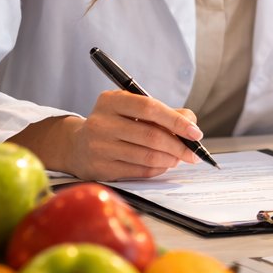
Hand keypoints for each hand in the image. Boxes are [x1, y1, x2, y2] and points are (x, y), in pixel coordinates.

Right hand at [11, 90, 202, 180]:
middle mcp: (102, 122)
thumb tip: (191, 121)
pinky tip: (163, 164)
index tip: (195, 132)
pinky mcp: (101, 168)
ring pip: (147, 156)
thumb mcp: (132, 109)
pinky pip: (139, 171)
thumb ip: (163, 112)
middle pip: (151, 135)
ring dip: (170, 159)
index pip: (149, 108)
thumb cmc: (114, 124)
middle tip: (193, 152)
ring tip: (178, 157)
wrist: (77, 146)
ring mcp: (99, 147)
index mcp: (111, 101)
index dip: (176, 121)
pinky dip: (157, 169)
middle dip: (179, 146)